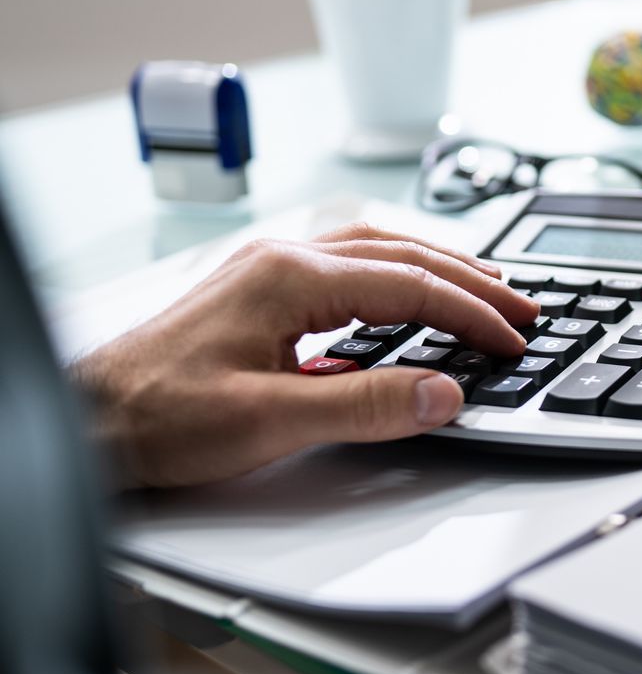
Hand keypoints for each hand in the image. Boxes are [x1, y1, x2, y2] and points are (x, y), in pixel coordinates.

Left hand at [72, 223, 539, 487]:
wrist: (84, 420)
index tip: (514, 340)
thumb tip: (444, 392)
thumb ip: (366, 405)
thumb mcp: (269, 421)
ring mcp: (268, 272)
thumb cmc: (155, 418)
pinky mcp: (257, 294)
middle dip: (472, 282)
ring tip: (484, 291)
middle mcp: (282, 260)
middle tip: (525, 308)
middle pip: (403, 255)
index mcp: (290, 277)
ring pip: (376, 253)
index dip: (472, 315)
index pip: (411, 286)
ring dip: (438, 271)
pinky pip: (348, 267)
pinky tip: (408, 301)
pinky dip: (397, 278)